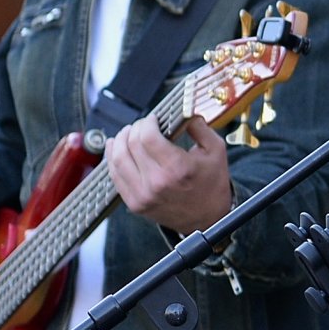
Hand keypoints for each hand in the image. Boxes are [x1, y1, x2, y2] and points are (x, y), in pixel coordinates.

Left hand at [108, 115, 232, 233]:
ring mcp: (143, 195)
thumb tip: (183, 111)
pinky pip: (115, 176)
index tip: (152, 119)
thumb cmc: (212, 184)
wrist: (208, 218)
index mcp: (178, 168)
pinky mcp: (135, 203)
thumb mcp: (216, 151)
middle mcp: (157, 182)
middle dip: (134, 129)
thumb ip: (199, 127)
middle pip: (130, 145)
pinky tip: (116, 149)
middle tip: (142, 125)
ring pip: (117, 159)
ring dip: (119, 141)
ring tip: (126, 134)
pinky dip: (112, 159)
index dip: (146, 123)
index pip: (147, 137)